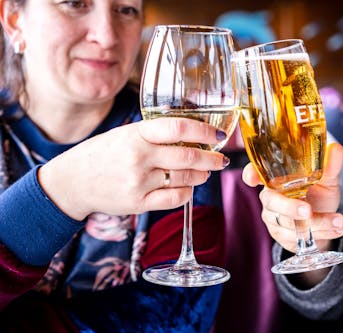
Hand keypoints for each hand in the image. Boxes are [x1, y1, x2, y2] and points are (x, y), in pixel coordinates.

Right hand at [38, 117, 228, 219]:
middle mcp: (138, 157)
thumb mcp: (125, 134)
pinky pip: (174, 199)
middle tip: (221, 159)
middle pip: (188, 156)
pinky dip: (187, 192)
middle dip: (211, 158)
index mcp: (136, 134)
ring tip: (205, 172)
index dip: (204, 131)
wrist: (72, 182)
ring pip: (184, 178)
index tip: (218, 135)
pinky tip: (189, 187)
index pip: (178, 128)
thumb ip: (155, 134)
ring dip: (201, 175)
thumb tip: (194, 134)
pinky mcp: (138, 203)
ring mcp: (138, 182)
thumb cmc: (102, 154)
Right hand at [242, 142, 342, 252]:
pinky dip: (322, 233)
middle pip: (272, 202)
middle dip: (289, 207)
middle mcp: (271, 197)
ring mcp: (275, 218)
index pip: (256, 173)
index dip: (251, 174)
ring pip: (289, 223)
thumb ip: (329, 166)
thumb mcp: (327, 180)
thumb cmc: (319, 195)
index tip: (251, 178)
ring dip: (317, 223)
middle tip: (308, 211)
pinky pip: (298, 237)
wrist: (326, 224)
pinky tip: (338, 228)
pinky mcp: (283, 236)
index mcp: (276, 178)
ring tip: (339, 221)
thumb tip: (335, 148)